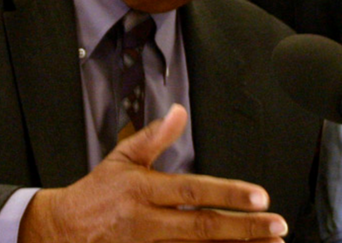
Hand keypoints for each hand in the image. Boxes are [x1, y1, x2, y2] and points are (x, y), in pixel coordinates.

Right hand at [18, 104, 287, 242]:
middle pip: (203, 227)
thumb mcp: (122, 157)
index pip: (193, 191)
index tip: (260, 196)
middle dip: (244, 229)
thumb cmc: (98, 192)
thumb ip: (154, 136)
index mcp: (145, 190)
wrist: (63, 232)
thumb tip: (179, 111)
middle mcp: (150, 222)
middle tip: (278, 226)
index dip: (227, 194)